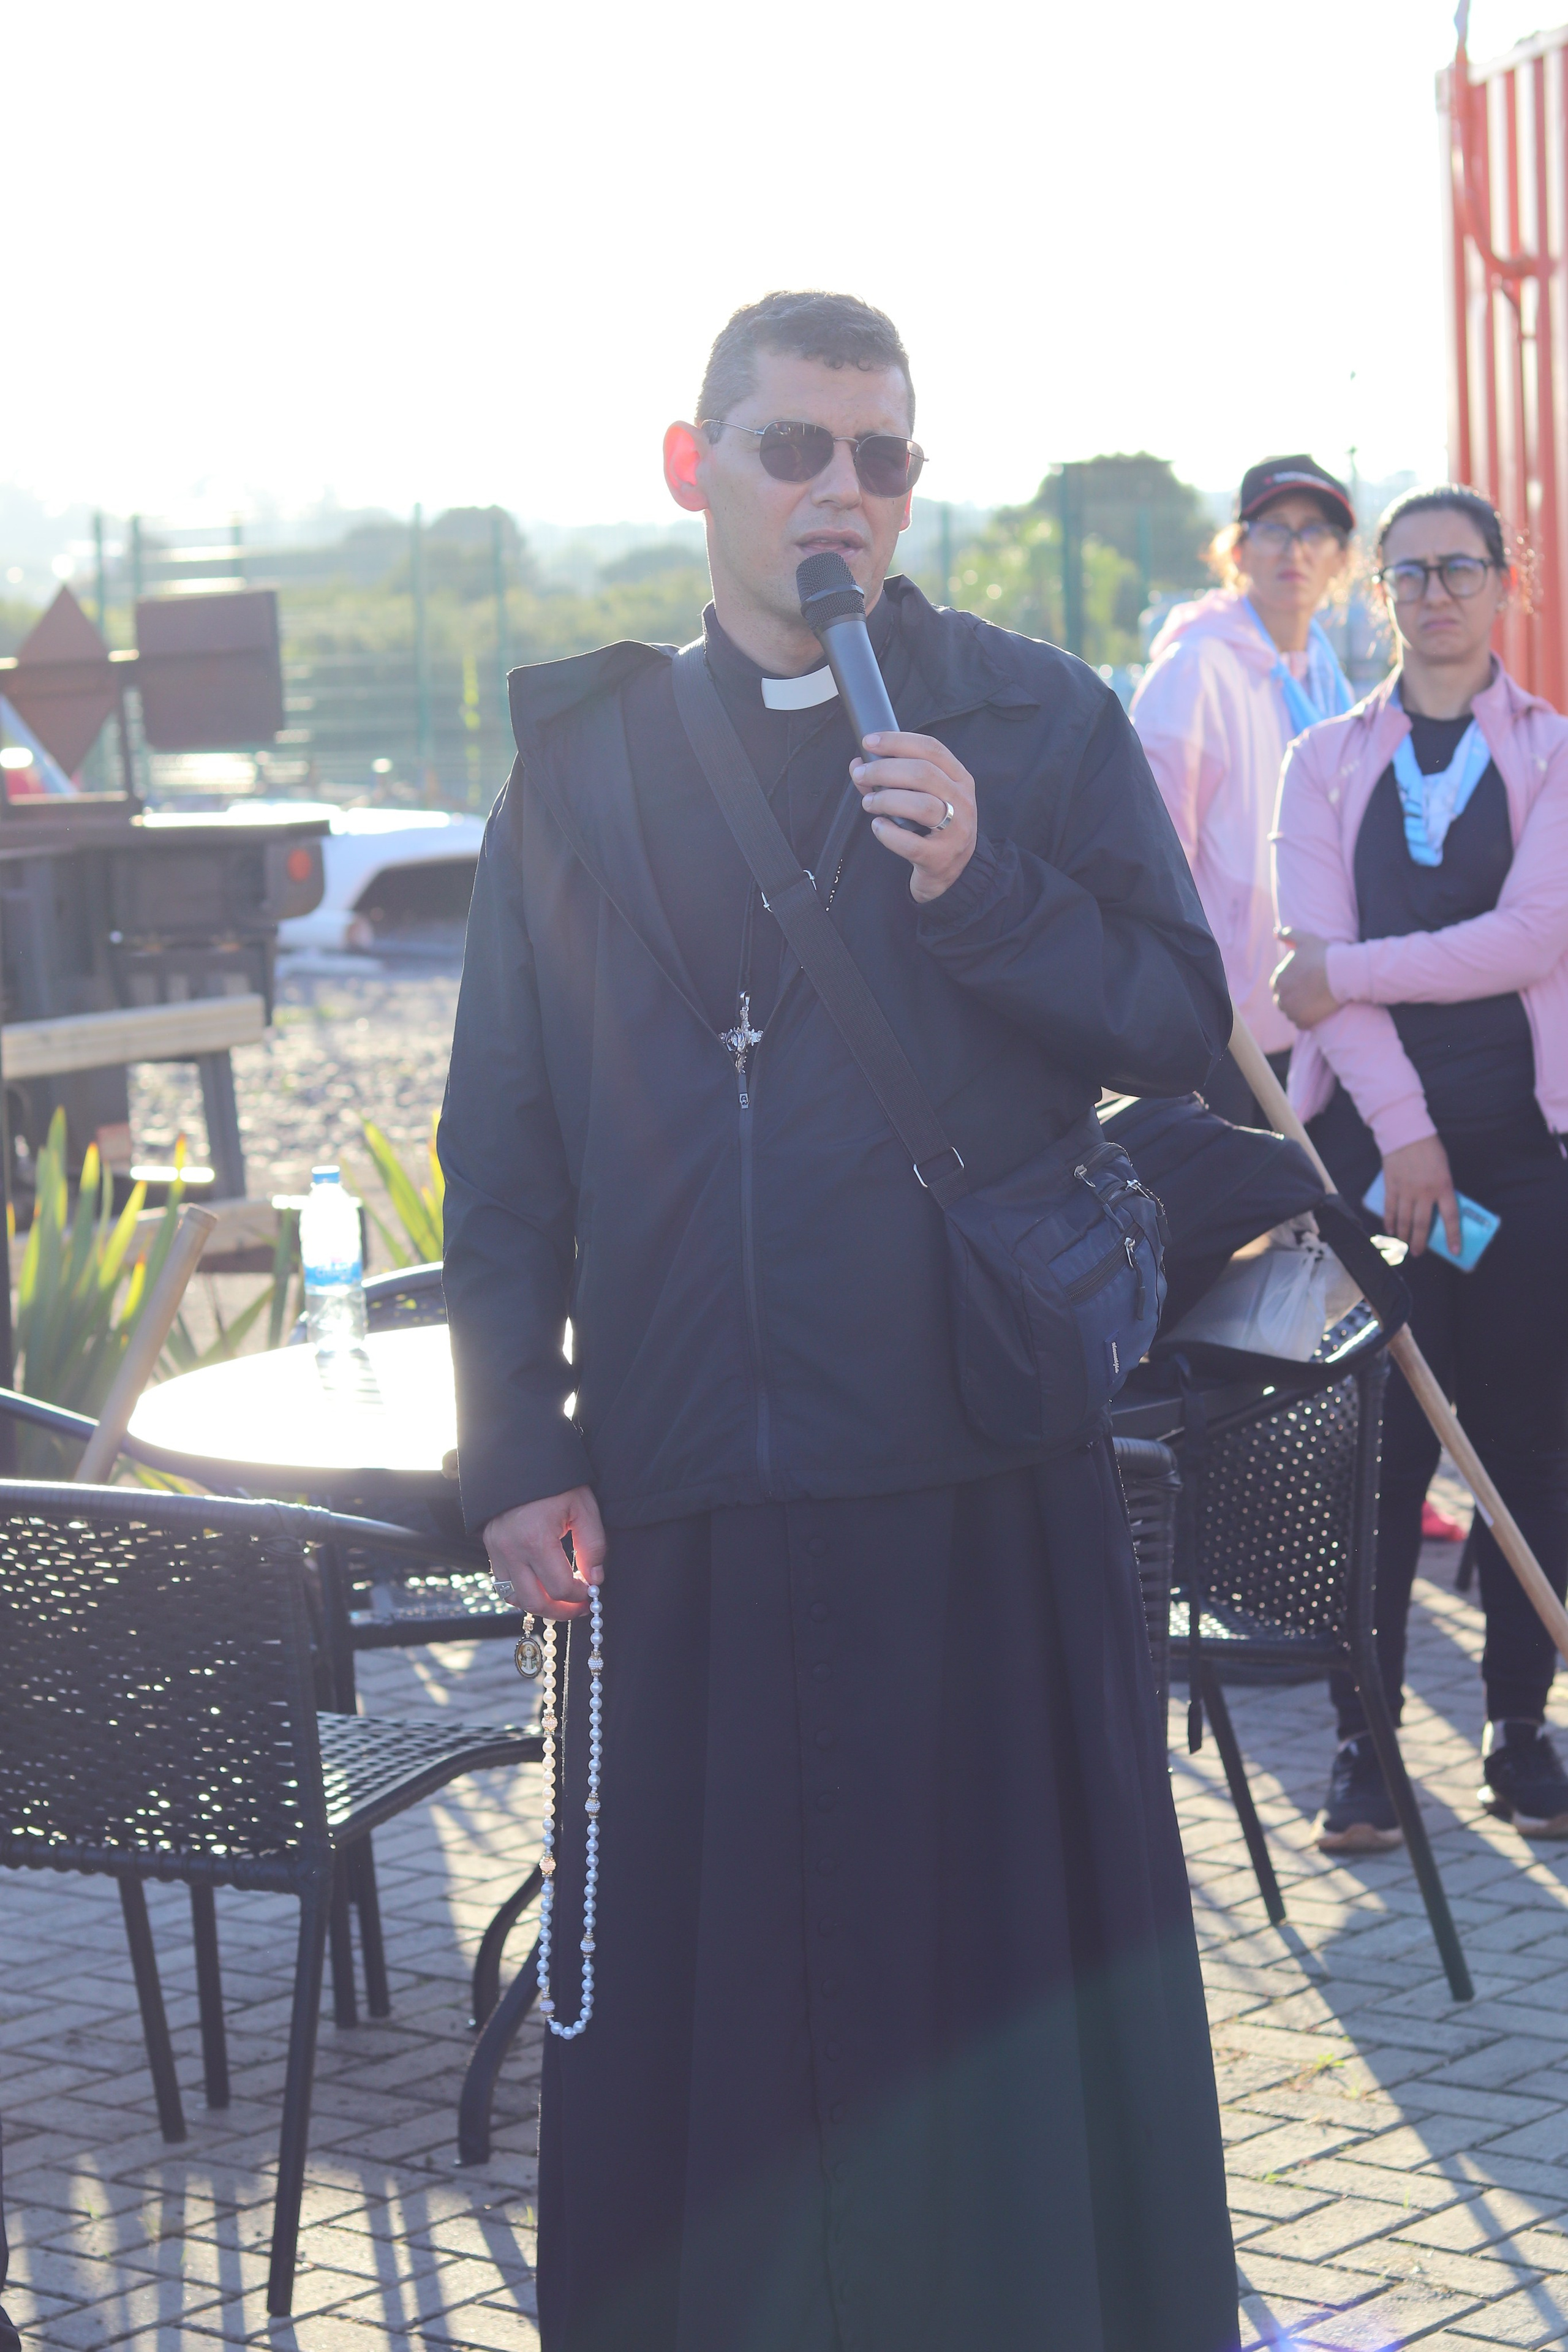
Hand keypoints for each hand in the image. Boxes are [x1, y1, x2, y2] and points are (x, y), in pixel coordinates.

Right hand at [483, 1485, 604, 1618]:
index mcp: (535, 1539)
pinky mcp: (490, 1547)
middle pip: (536, 1602)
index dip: (581, 1595)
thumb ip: (593, 1545)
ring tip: (561, 1601)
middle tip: (580, 1608)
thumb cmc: (556, 1480)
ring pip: (515, 1598)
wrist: (520, 1458)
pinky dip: (522, 1593)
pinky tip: (540, 1587)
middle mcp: (511, 1549)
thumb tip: (596, 1579)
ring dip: (541, 1605)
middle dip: (562, 1611)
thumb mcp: (583, 1506)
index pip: (560, 1588)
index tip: (593, 1591)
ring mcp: (497, 1550)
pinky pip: (503, 1585)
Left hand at [851, 730, 976, 903]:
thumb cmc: (930, 828)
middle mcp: (962, 801)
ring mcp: (956, 831)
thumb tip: (857, 764)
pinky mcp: (941, 858)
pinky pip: (911, 843)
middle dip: (884, 770)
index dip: (898, 741)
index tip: (869, 741)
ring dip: (886, 799)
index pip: (931, 749)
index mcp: (959, 778)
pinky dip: (888, 833)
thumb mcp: (920, 797)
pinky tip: (878, 827)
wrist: (949, 873)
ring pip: (921, 805)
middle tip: (860, 774)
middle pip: (923, 773)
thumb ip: (889, 780)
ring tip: (868, 803)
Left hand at [1271, 932, 1338, 1027]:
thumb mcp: (1306, 940)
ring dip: (1299, 1009)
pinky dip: (1306, 1019)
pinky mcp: (1303, 1022)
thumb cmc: (1325, 955)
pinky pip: (1300, 1023)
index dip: (1290, 983)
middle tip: (1310, 992)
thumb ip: (1288, 935)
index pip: (1278, 985)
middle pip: (1283, 1000)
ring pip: (1291, 1012)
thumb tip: (1275, 932)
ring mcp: (1292, 1011)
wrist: (1344, 973)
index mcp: (1278, 979)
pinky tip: (1317, 1011)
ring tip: (1314, 1001)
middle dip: (1293, 997)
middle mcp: (1281, 997)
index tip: (1303, 981)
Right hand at [1377, 1137, 1460, 1257]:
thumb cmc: (1429, 1149)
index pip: (1451, 1217)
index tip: (1454, 1251)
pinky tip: (1390, 1231)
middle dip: (1419, 1241)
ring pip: (1404, 1220)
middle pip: (1422, 1224)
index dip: (1453, 1236)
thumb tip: (1437, 1208)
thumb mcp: (1443, 1168)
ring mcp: (1406, 1190)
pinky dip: (1389, 1222)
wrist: (1406, 1133)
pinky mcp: (1391, 1186)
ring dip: (1403, 1236)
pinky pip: (1390, 1209)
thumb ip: (1441, 1188)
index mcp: (1443, 1186)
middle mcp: (1424, 1192)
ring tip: (1402, 1247)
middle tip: (1418, 1253)